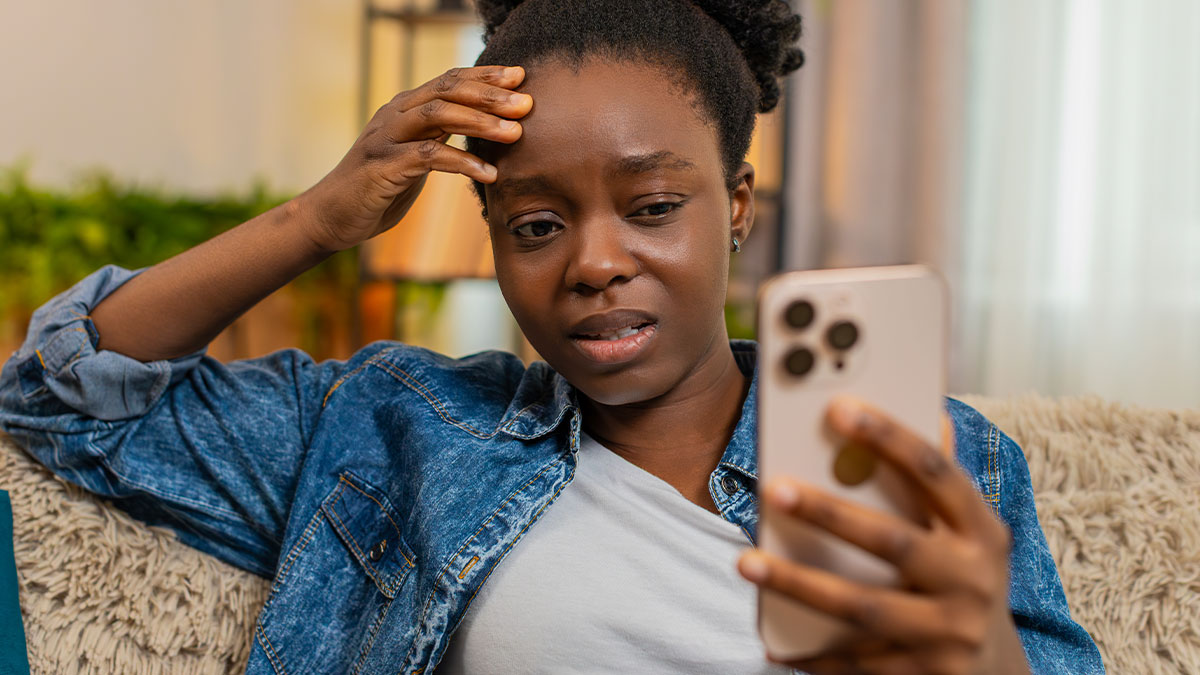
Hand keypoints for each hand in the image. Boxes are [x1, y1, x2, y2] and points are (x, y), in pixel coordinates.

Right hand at [298, 65, 531, 252]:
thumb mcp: (414, 158)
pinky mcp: (383, 166)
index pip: (449, 80)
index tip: (519, 77)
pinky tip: (489, 175)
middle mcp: (395, 115)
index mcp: (405, 109)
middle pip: (447, 90)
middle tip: (526, 103)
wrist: (331, 218)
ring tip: (515, 133)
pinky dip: (462, 163)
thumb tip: (481, 130)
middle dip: (490, 94)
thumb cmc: (378, 189)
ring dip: (481, 122)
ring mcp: (386, 138)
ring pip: (438, 115)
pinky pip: (429, 156)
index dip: (484, 76)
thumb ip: (439, 138)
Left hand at [738, 396, 1028, 674]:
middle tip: (773, 488)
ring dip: (798, 584)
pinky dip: (811, 653)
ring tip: (746, 562)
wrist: (997, 671)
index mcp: (981, 531)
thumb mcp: (968, 531)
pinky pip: (855, 663)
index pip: (935, 473)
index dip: (890, 437)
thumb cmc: (964, 578)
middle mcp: (971, 581)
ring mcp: (948, 634)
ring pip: (862, 607)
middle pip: (893, 542)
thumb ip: (940, 479)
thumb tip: (935, 412)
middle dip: (829, 514)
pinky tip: (770, 640)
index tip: (838, 407)